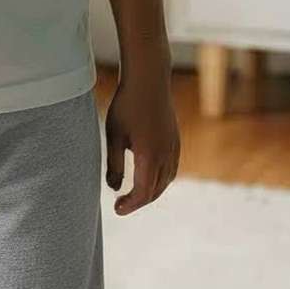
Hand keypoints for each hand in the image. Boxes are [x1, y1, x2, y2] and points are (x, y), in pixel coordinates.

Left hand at [104, 72, 179, 215]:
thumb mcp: (114, 134)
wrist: (148, 79)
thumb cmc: (127, 104)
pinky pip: (171, 168)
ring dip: (151, 191)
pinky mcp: (176, 140)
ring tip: (134, 193)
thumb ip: (113, 163)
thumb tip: (114, 188)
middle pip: (156, 190)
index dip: (130, 204)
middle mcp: (166, 155)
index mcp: (149, 156)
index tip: (117, 209)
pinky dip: (160, 179)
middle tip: (122, 204)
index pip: (143, 192)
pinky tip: (148, 176)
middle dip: (139, 201)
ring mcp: (174, 147)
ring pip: (166, 181)